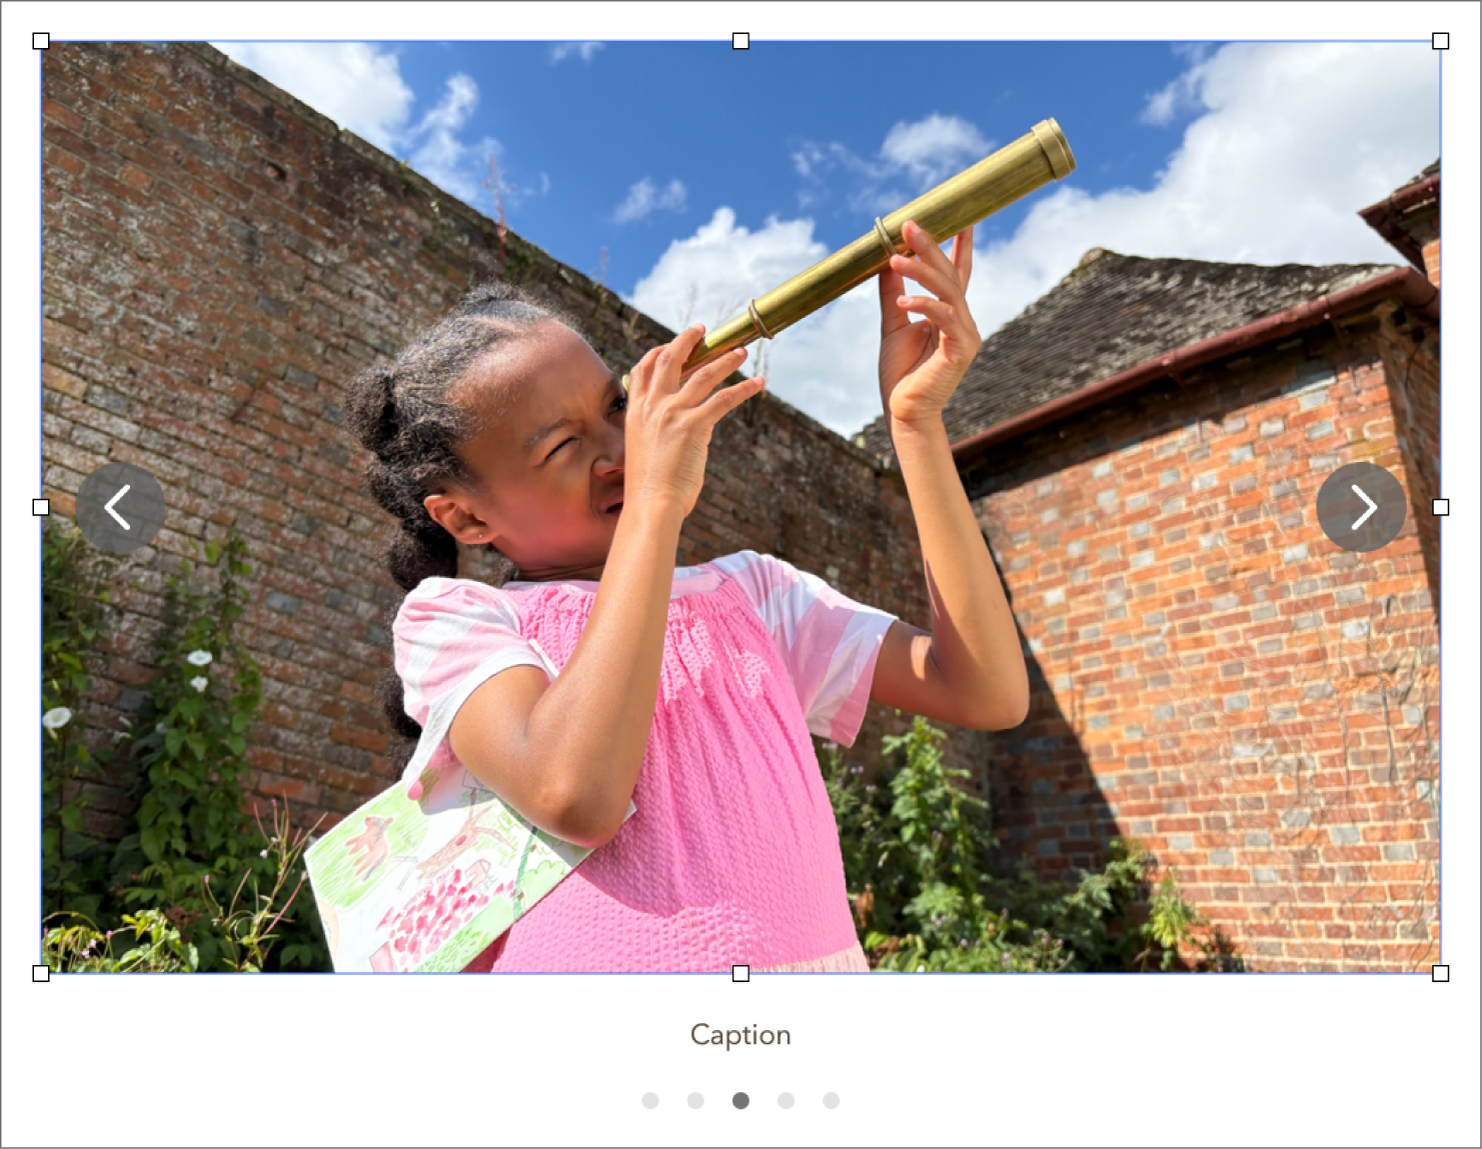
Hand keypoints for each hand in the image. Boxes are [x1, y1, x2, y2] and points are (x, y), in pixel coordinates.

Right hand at [623, 324, 763, 518]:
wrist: (651, 504)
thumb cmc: (650, 486)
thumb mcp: (643, 450)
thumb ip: (655, 432)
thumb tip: (675, 428)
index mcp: (636, 411)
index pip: (644, 369)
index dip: (659, 351)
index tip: (675, 344)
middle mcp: (653, 406)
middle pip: (671, 359)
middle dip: (689, 340)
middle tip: (704, 330)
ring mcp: (672, 413)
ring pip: (704, 374)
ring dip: (725, 359)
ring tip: (741, 352)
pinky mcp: (694, 425)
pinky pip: (724, 399)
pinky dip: (744, 389)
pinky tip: (758, 384)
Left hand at [877, 219, 980, 426]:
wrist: (903, 412)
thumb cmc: (900, 373)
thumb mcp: (892, 324)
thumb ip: (893, 294)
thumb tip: (885, 261)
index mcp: (949, 314)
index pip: (957, 272)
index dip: (960, 245)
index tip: (962, 216)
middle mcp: (962, 320)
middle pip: (950, 274)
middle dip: (931, 247)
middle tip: (910, 224)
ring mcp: (965, 334)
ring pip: (948, 291)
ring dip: (921, 272)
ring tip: (896, 259)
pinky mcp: (961, 350)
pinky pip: (945, 318)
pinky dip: (925, 306)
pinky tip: (904, 302)